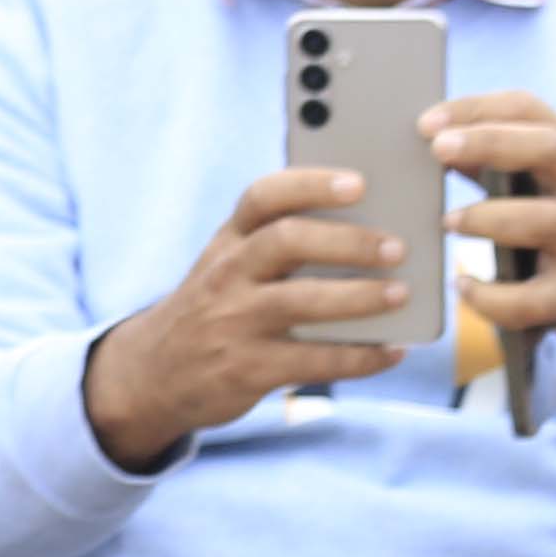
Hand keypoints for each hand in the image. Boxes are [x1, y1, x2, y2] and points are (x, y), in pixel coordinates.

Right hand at [79, 167, 418, 467]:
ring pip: (301, 301)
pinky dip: (359, 357)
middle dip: (348, 241)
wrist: (154, 374)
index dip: (311, 185)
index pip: (263, 197)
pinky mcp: (246, 369)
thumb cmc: (217, 308)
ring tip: (401, 295)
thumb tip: (378, 228)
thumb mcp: (230, 266)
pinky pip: (312, 360)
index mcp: (229, 241)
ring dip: (359, 297)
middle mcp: (227, 275)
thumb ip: (281, 244)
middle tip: (397, 248)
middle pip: (286, 241)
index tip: (358, 183)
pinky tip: (390, 351)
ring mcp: (233, 322)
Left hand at [427, 92, 555, 376]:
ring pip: (543, 221)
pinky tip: (464, 286)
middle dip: (491, 143)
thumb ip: (502, 163)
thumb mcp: (555, 183)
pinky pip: (530, 299)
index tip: (427, 121)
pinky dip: (491, 296)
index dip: (478, 109)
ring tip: (449, 221)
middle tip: (438, 149)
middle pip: (549, 149)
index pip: (531, 111)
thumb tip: (440, 142)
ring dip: (488, 217)